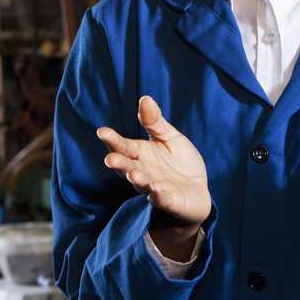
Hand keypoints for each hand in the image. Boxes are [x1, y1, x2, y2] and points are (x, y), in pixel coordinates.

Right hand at [98, 96, 210, 255]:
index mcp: (141, 154)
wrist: (197, 190)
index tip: (102, 131)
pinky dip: (159, 197)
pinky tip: (156, 192)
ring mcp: (155, 188)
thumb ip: (155, 122)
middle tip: (109, 159)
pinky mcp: (170, 201)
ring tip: (134, 174)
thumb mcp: (169, 137)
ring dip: (138, 179)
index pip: (124, 146)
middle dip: (119, 163)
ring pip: (143, 184)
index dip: (113, 140)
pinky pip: (163, 200)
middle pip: (128, 167)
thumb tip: (144, 98)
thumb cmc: (178, 162)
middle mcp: (144, 172)